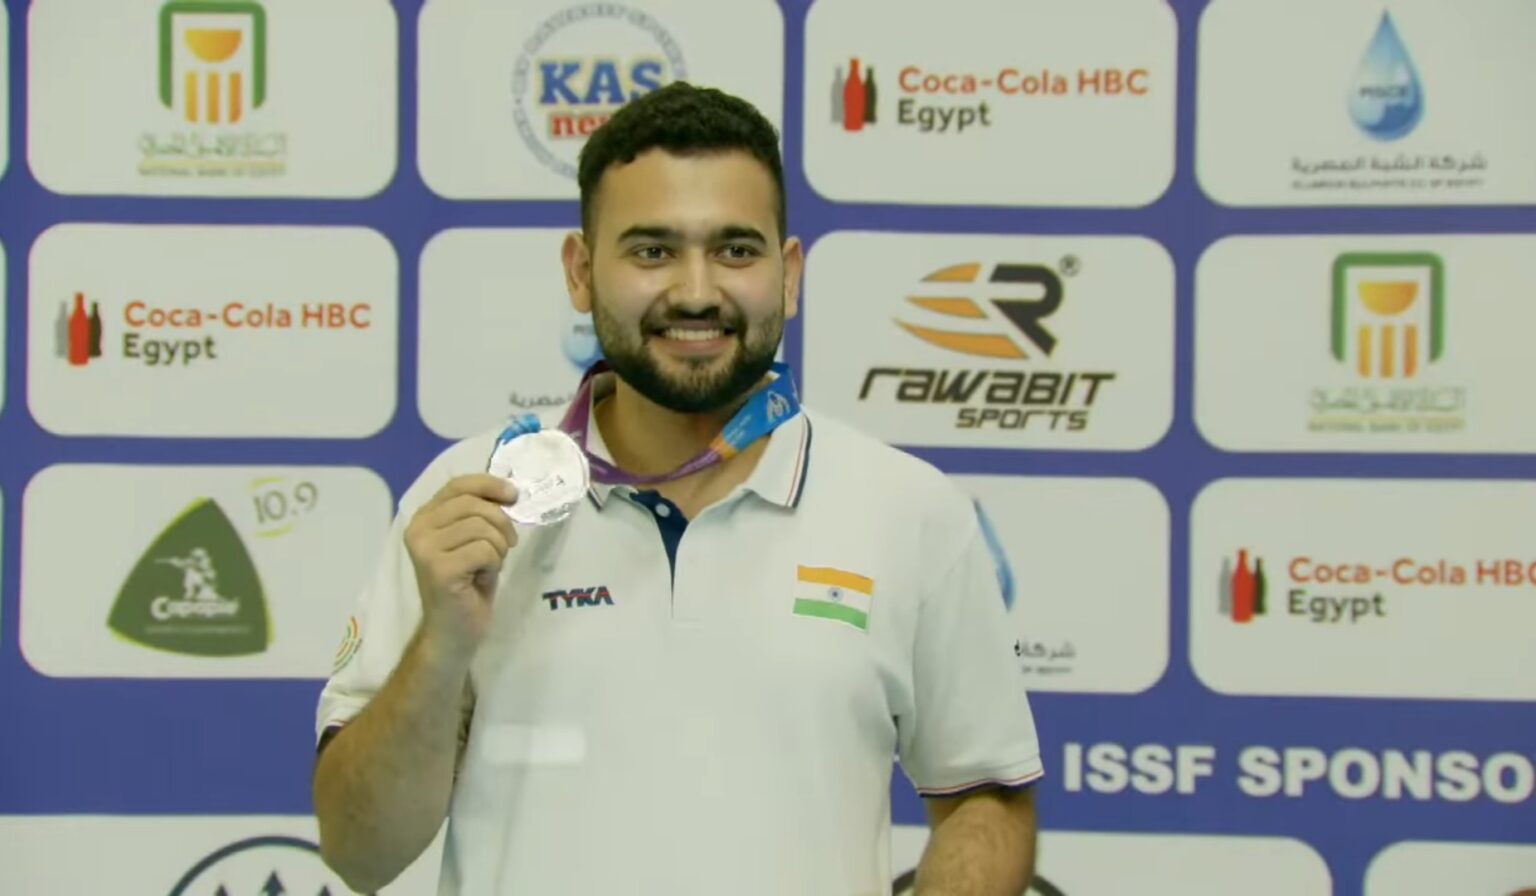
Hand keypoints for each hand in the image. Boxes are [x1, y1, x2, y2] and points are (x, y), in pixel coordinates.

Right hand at [404, 474, 519, 654]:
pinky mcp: (439, 569)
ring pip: (482, 527)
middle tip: (504, 548)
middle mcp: (418, 529)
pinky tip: (481, 579)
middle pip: (474, 505)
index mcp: (424, 518)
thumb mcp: (473, 541)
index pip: (458, 484)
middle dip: (501, 524)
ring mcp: (425, 549)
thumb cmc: (467, 585)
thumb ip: (479, 514)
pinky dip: (493, 564)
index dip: (489, 484)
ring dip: (498, 548)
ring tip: (487, 567)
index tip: (513, 496)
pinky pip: (485, 550)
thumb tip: (508, 490)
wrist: (454, 632)